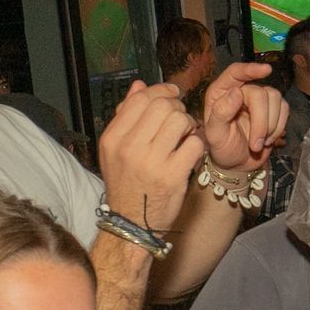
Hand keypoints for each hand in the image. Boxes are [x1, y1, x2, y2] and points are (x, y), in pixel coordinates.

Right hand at [98, 81, 203, 232]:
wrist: (132, 224)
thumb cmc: (126, 184)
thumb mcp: (115, 150)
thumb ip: (126, 116)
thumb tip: (140, 86)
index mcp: (113, 139)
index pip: (140, 99)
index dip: (161, 91)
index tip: (172, 94)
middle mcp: (129, 149)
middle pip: (163, 106)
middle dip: (177, 107)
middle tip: (180, 119)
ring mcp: (151, 163)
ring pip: (180, 121)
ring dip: (189, 124)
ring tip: (186, 135)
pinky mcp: (173, 176)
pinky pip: (194, 144)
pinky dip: (197, 145)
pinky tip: (192, 152)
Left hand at [198, 63, 283, 170]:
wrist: (237, 163)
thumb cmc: (222, 147)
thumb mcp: (214, 134)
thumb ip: (221, 112)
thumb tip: (237, 92)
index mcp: (221, 92)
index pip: (236, 72)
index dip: (250, 69)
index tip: (266, 70)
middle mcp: (241, 90)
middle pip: (261, 93)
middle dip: (261, 121)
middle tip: (255, 145)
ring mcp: (258, 99)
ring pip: (276, 98)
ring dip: (271, 125)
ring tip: (259, 143)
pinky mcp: (273, 109)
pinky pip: (285, 109)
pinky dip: (279, 127)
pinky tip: (268, 139)